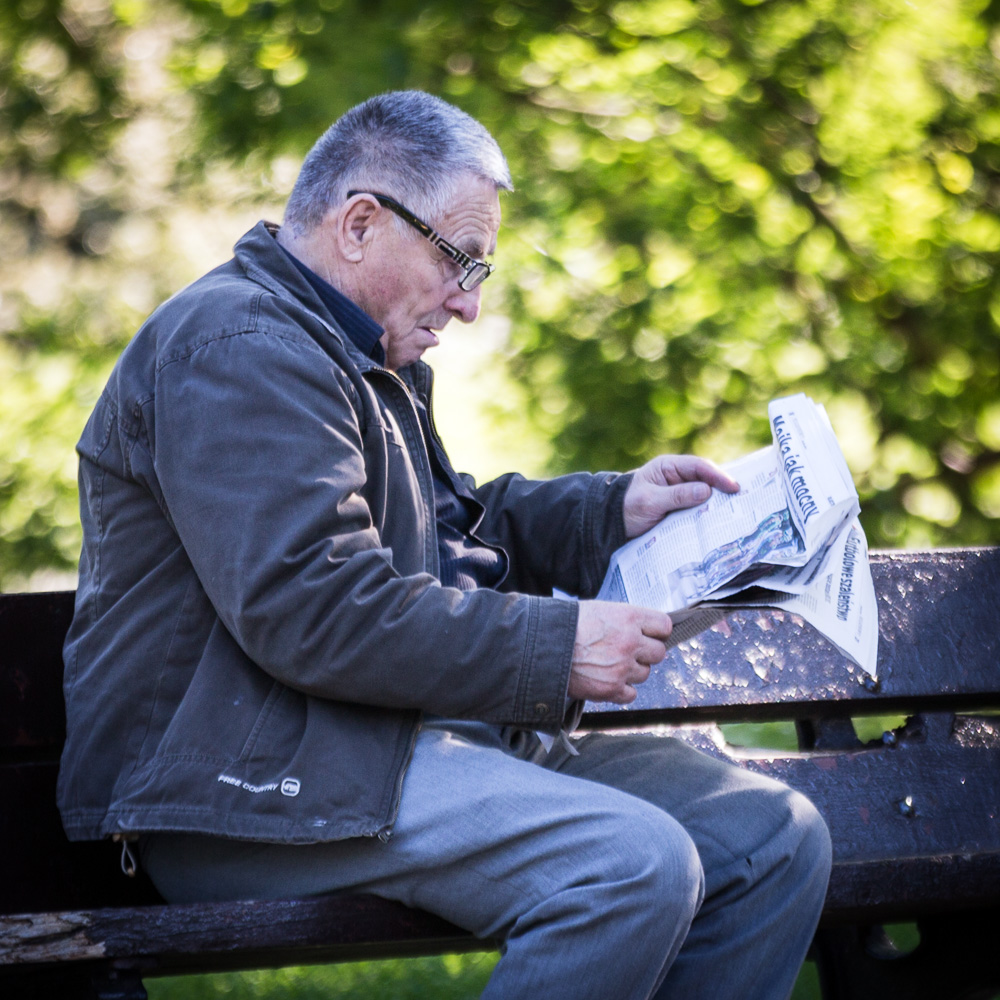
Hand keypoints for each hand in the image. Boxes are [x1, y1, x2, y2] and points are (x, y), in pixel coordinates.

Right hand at [568, 601, 672, 704]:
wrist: (542, 647)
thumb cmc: (566, 624)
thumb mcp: (599, 610)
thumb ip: (625, 620)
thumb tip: (642, 629)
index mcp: (629, 617)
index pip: (664, 626)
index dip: (656, 630)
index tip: (648, 633)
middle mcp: (631, 642)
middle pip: (659, 652)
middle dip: (645, 652)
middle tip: (627, 650)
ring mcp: (623, 667)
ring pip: (645, 673)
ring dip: (631, 670)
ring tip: (609, 663)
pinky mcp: (612, 689)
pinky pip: (632, 693)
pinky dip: (621, 689)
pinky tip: (606, 679)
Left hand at [623, 454, 739, 538]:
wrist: (610, 524)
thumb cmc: (626, 507)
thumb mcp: (650, 501)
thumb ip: (677, 495)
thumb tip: (706, 491)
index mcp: (668, 467)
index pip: (698, 466)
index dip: (718, 476)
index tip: (734, 487)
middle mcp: (676, 478)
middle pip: (706, 480)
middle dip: (723, 489)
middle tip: (745, 500)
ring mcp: (679, 494)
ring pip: (705, 496)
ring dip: (718, 504)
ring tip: (738, 513)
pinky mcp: (680, 510)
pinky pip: (698, 510)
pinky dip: (708, 516)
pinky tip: (720, 523)